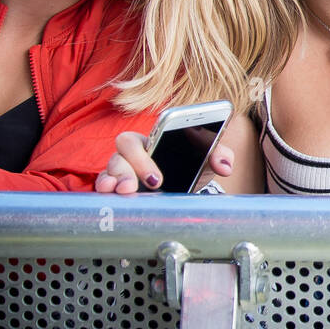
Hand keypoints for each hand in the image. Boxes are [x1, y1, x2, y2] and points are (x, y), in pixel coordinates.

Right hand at [94, 131, 235, 193]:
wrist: (186, 182)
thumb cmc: (192, 162)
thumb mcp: (207, 158)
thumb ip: (219, 153)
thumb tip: (226, 165)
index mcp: (157, 136)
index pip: (148, 134)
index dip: (148, 155)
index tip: (157, 179)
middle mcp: (137, 150)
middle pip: (124, 149)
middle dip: (130, 168)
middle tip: (145, 188)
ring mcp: (125, 166)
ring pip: (111, 165)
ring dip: (114, 178)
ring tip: (123, 191)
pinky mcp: (118, 183)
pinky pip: (104, 180)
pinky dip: (103, 186)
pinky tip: (108, 194)